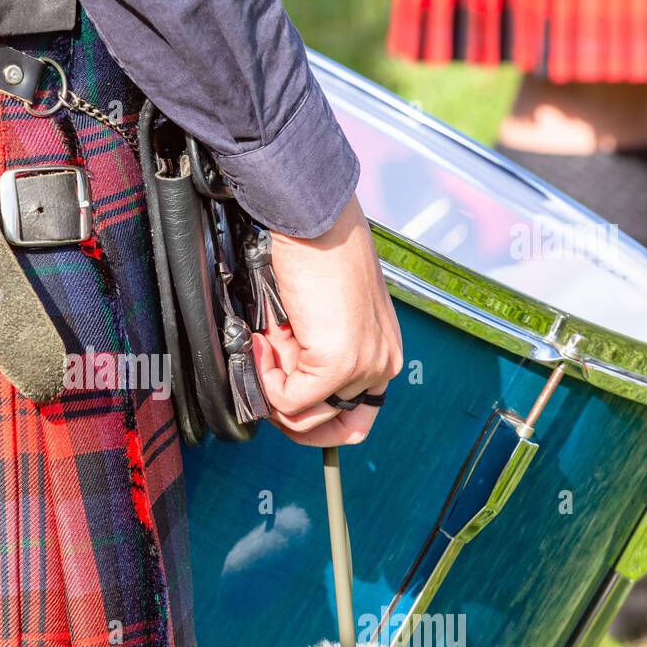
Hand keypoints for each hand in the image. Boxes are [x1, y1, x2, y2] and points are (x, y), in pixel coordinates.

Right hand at [252, 195, 402, 446]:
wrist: (314, 222)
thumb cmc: (319, 253)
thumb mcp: (323, 317)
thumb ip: (313, 354)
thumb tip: (282, 387)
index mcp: (383, 351)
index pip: (356, 419)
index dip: (314, 419)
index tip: (285, 404)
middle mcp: (381, 363)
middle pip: (328, 424)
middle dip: (288, 407)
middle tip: (266, 374)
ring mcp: (362, 366)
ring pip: (304, 415)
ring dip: (273, 386)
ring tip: (267, 344)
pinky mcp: (337, 364)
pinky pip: (288, 400)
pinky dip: (265, 380)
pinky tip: (263, 343)